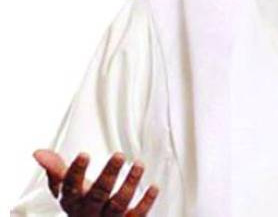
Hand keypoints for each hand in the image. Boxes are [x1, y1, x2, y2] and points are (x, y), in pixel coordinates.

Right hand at [33, 149, 158, 215]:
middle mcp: (88, 213)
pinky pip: (136, 216)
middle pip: (97, 195)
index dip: (76, 171)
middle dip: (108, 175)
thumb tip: (37, 152)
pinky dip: (145, 203)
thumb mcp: (65, 187)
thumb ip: (55, 168)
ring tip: (139, 164)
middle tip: (119, 154)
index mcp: (72, 202)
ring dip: (130, 185)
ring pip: (118, 205)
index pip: (70, 187)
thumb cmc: (79, 201)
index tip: (84, 153)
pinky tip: (154, 187)